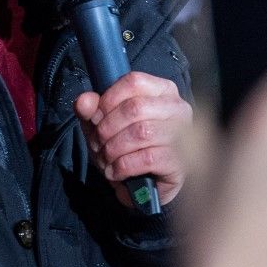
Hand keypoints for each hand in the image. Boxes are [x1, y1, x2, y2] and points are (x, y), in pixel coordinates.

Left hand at [74, 72, 192, 207]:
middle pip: (135, 108)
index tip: (94, 118)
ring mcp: (182, 135)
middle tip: (97, 143)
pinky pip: (147, 158)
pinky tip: (115, 171)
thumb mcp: (103, 123)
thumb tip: (84, 101)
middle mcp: (178, 108)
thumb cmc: (126, 144)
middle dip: (107, 128)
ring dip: (113, 148)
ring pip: (141, 133)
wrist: (143, 184)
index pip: (133, 82)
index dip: (108, 100)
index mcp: (162, 90)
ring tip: (104, 158)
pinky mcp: (180, 162)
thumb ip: (91, 109)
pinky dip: (123, 166)